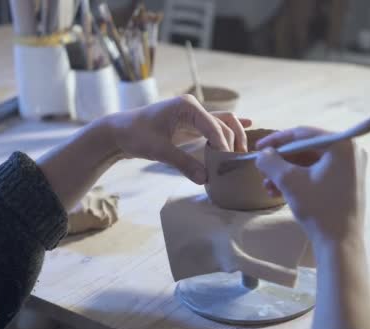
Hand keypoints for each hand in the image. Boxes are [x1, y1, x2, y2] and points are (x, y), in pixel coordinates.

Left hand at [108, 95, 251, 183]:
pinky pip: (215, 125)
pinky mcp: (191, 124)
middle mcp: (194, 107)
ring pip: (223, 123)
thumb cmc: (135, 136)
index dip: (223, 146)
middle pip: (225, 123)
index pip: (215, 126)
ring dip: (234, 136)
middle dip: (233, 142)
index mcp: (187, 107)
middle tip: (236, 164)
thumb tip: (205, 179)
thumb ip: (183, 163)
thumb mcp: (158, 150)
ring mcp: (194, 114)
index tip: (228, 164)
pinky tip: (249, 125)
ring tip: (241, 155)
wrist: (120, 131)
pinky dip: (230, 128)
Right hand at [255, 127, 366, 244]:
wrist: (339, 243)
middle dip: (281, 161)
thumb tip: (262, 154)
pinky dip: (299, 180)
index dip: (277, 140)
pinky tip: (279, 192)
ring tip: (268, 187)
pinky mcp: (347, 182)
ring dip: (286, 173)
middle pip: (306, 148)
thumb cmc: (318, 208)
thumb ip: (271, 162)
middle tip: (262, 170)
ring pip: (310, 163)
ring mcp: (350, 168)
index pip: (303, 133)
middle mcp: (350, 152)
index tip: (258, 147)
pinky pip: (318, 173)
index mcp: (342, 145)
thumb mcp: (289, 181)